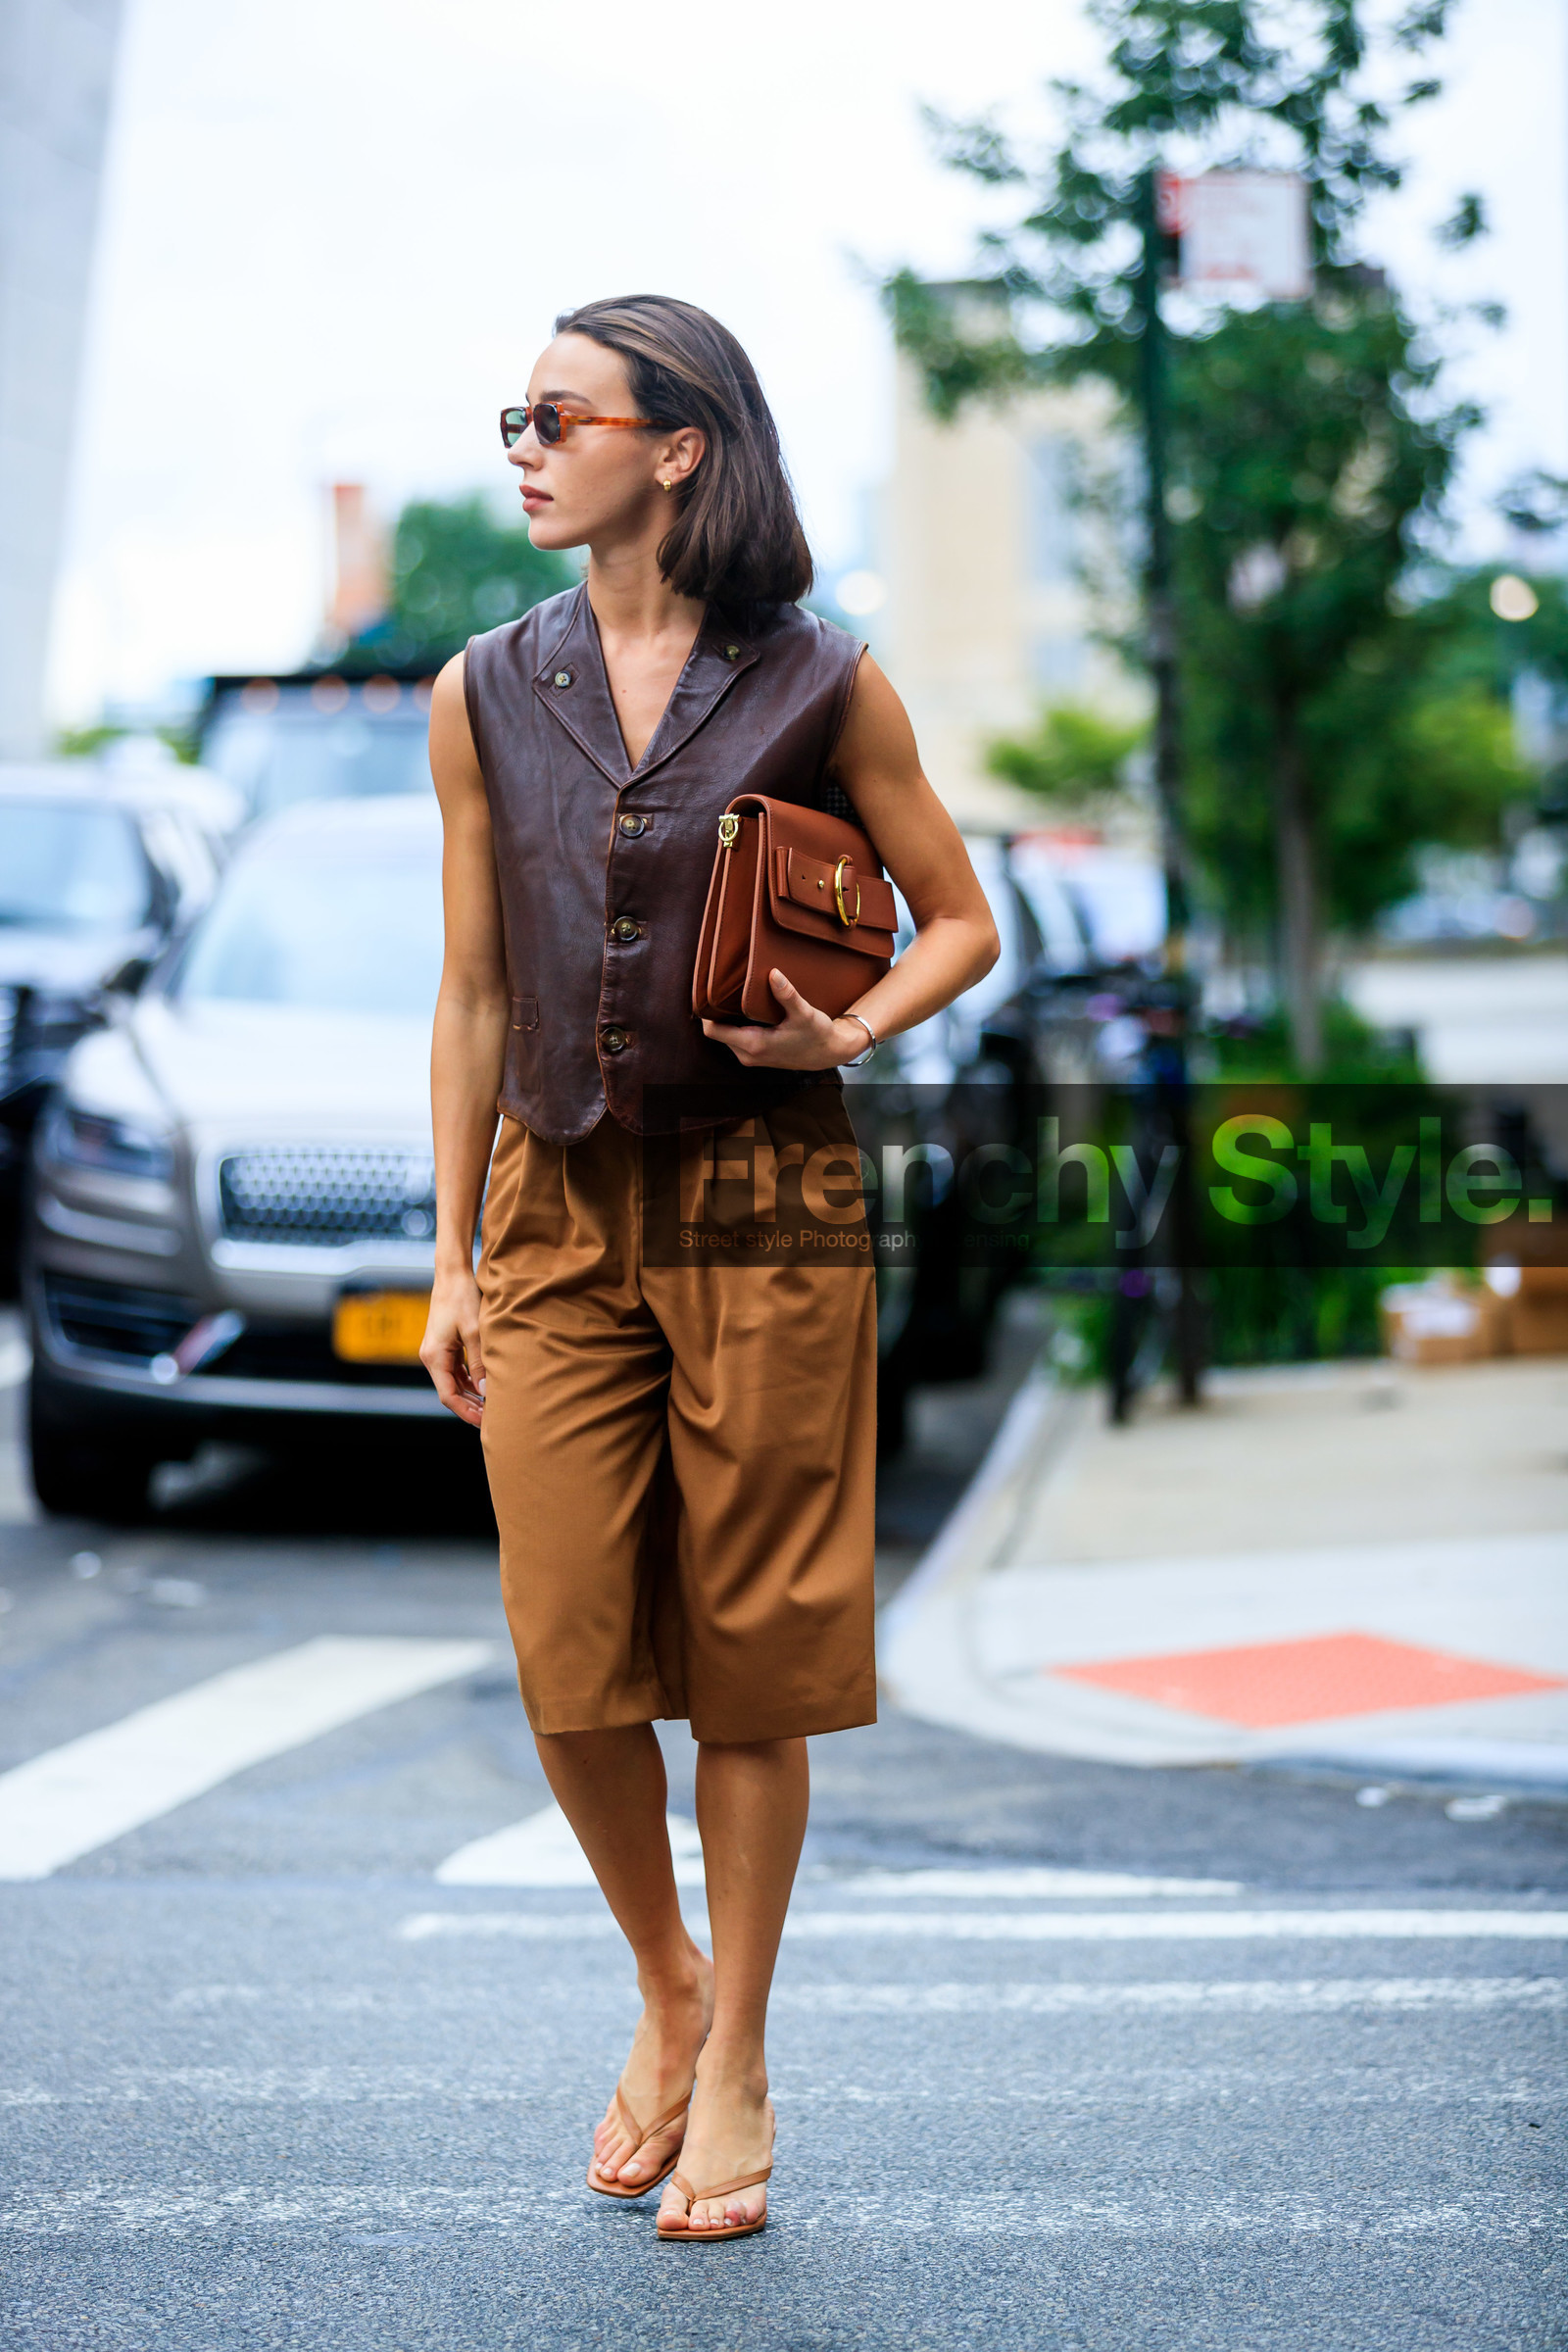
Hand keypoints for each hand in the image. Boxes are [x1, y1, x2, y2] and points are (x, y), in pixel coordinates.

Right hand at [419, 1269, 485, 1425]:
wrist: (452, 1274)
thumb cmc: (462, 1298)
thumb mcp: (474, 1332)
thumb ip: (480, 1362)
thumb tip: (486, 1391)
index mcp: (434, 1356)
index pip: (448, 1395)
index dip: (466, 1411)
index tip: (484, 1421)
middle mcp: (431, 1356)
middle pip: (450, 1391)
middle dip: (469, 1406)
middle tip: (492, 1418)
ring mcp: (436, 1351)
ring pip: (453, 1382)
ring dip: (470, 1394)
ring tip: (490, 1405)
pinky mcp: (444, 1345)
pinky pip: (455, 1370)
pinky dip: (469, 1380)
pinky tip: (484, 1386)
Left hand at [701, 970, 867, 1068]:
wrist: (829, 1053)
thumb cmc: (817, 1035)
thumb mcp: (804, 1013)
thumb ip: (787, 995)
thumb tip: (773, 974)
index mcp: (753, 1044)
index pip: (712, 1030)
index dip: (706, 1012)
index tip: (708, 991)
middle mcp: (747, 1054)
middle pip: (716, 1031)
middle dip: (715, 1012)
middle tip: (719, 988)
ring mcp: (751, 1057)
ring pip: (725, 1036)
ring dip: (725, 1019)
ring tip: (730, 996)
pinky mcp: (756, 1055)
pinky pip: (735, 1039)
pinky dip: (735, 1026)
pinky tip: (742, 1009)